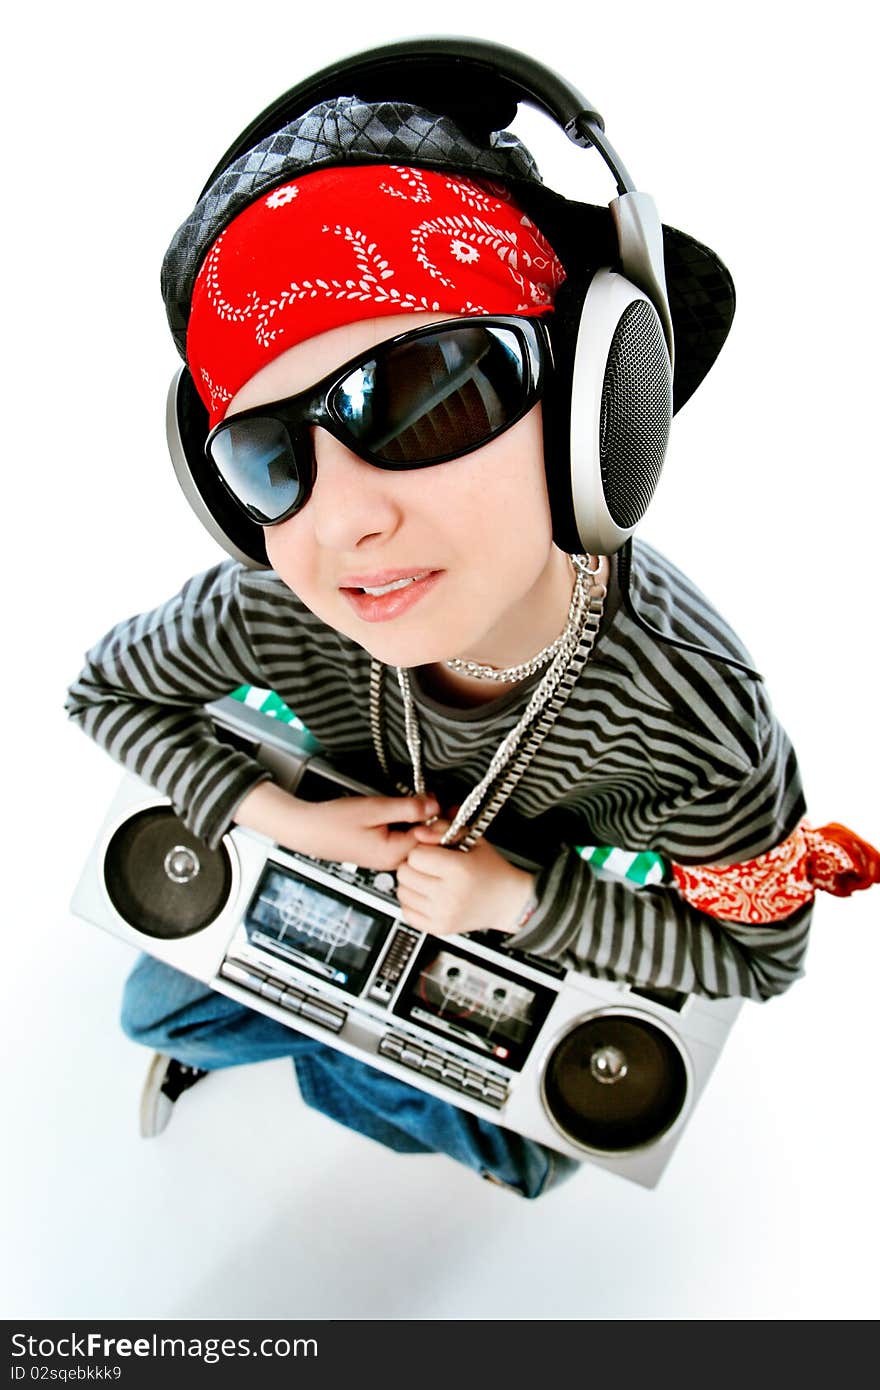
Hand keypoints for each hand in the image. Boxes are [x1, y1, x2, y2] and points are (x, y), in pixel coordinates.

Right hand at [234, 782, 439, 870]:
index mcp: (393, 855)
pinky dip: (409, 824)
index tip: (452, 805)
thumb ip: (407, 808)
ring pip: (415, 838)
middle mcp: (392, 860)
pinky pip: (403, 837)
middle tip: (442, 800)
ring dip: (422, 821)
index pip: (431, 840)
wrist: (306, 829)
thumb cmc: (333, 822)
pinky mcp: (381, 849)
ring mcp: (386, 856)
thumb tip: (434, 805)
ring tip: (428, 802)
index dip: (443, 821)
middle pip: (426, 842)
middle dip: (436, 821)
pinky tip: (408, 810)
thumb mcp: (374, 809)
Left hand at [395, 820, 536, 935]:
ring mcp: (443, 913)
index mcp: (459, 869)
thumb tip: (419, 832)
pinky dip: (412, 903)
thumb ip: (443, 829)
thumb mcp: (473, 841)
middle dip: (413, 865)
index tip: (431, 852)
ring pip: (402, 892)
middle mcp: (449, 894)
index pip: (415, 855)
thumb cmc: (492, 871)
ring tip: (427, 881)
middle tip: (427, 866)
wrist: (508, 901)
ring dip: (411, 884)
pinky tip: (425, 897)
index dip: (421, 850)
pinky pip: (407, 913)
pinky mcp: (439, 928)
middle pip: (405, 873)